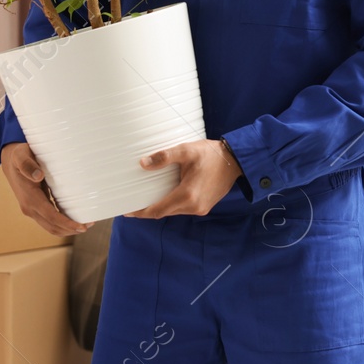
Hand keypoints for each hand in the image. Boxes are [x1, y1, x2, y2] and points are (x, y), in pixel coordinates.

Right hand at [0, 141, 90, 236]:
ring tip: (85, 224)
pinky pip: (50, 220)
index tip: (81, 226)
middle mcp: (29, 207)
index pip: (51, 216)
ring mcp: (32, 209)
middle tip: (89, 225)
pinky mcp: (36, 207)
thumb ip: (28, 165)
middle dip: (70, 229)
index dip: (67, 223)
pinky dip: (62, 223)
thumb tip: (38, 176)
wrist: (10, 160)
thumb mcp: (21, 156)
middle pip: (52, 226)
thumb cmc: (19, 156)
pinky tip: (74, 219)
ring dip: (67, 228)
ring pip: (51, 226)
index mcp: (29, 197)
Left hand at [126, 139, 243, 218]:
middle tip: (133, 201)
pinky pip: (184, 208)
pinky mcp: (205, 206)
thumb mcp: (186, 150)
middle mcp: (193, 206)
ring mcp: (200, 208)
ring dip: (161, 206)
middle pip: (164, 212)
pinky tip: (168, 193)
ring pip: (174, 211)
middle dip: (148, 209)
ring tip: (149, 196)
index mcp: (186, 196)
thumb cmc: (211, 154)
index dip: (140, 213)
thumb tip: (143, 163)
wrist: (236, 160)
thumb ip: (164, 157)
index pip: (157, 211)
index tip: (126, 212)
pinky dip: (173, 203)